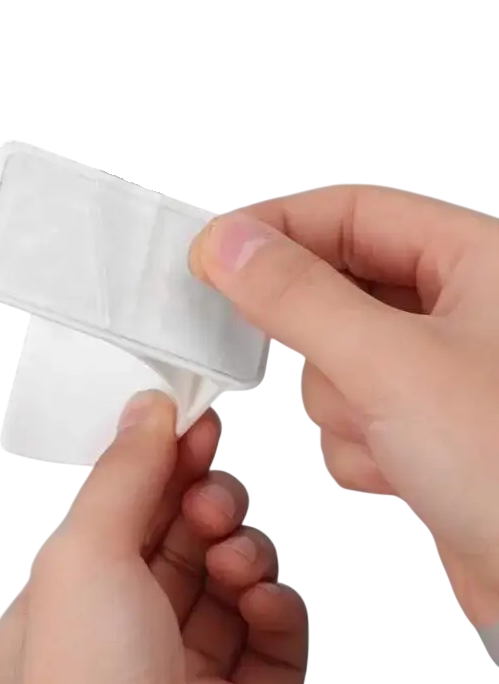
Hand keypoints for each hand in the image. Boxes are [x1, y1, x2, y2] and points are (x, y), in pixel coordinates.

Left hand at [0, 391, 307, 683]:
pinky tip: (261, 603)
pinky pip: (275, 629)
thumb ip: (122, 475)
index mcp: (66, 610)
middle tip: (215, 496)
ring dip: (242, 551)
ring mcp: (188, 675)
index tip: (198, 425)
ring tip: (236, 559)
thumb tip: (147, 408)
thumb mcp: (83, 558)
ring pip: (230, 577)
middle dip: (205, 503)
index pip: (120, 515)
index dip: (160, 464)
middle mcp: (123, 642)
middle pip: (179, 539)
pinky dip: (276, 605)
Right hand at [190, 186, 498, 628]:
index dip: (276, 227)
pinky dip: (356, 444)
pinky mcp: (424, 428)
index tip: (212, 252)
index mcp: (480, 261)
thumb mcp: (392, 366)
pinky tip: (402, 472)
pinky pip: (348, 413)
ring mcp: (440, 373)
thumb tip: (228, 245)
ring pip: (334, 359)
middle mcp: (463, 310)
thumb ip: (298, 297)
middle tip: (297, 352)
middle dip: (315, 335)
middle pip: (336, 286)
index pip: (353, 212)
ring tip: (391, 437)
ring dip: (341, 403)